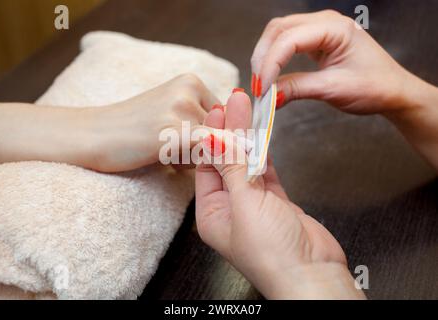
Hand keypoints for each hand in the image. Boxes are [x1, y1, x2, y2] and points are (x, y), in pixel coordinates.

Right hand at [78, 73, 218, 171]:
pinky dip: (196, 162)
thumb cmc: (132, 130)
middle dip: (206, 148)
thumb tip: (237, 140)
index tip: (191, 144)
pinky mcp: (175, 130)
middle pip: (222, 130)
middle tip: (171, 147)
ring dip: (197, 158)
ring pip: (215, 144)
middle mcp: (191, 88)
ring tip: (164, 151)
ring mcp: (183, 108)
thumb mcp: (169, 114)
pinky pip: (207, 151)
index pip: (224, 117)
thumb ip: (201, 121)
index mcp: (191, 81)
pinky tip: (169, 159)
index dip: (214, 137)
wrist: (93, 135)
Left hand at [195, 91, 364, 298]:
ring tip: (247, 109)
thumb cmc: (272, 252)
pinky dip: (265, 153)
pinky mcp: (276, 203)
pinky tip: (261, 134)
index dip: (212, 136)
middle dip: (230, 131)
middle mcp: (229, 208)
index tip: (217, 109)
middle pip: (227, 161)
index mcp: (211, 213)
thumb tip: (213, 137)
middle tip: (233, 100)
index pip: (207, 165)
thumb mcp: (244, 204)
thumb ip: (231, 168)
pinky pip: (266, 172)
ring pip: (248, 163)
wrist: (312, 274)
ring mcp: (254, 205)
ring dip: (248, 138)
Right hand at [251, 10, 418, 114]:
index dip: (270, 63)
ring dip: (266, 56)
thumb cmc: (374, 87)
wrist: (393, 91)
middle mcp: (325, 22)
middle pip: (278, 29)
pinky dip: (275, 58)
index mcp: (335, 28)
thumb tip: (269, 96)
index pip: (289, 38)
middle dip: (263, 57)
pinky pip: (287, 43)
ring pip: (279, 34)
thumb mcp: (333, 89)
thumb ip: (298, 89)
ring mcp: (320, 29)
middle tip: (257, 86)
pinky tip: (271, 75)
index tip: (262, 89)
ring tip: (262, 82)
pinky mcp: (316, 41)